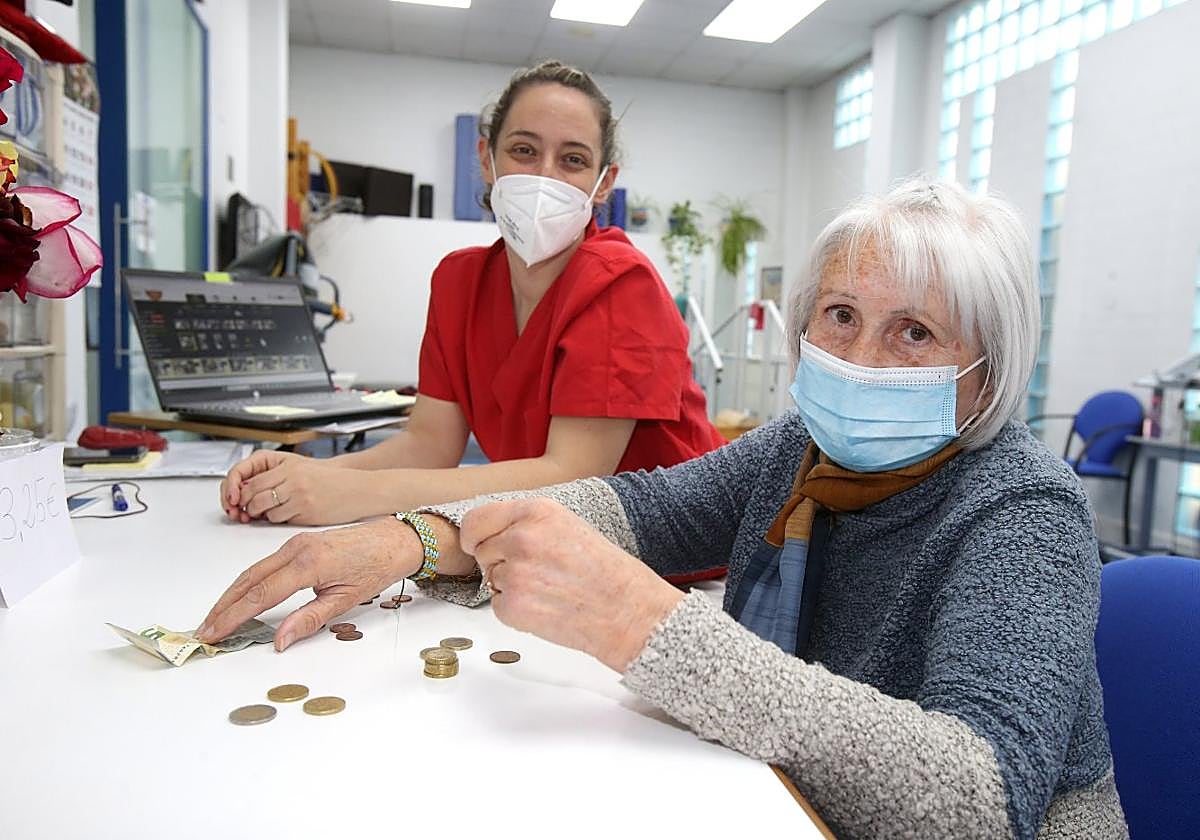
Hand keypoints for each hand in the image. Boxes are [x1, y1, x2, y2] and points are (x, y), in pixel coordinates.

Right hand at [196, 517, 420, 650]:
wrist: (394, 539)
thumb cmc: (376, 566)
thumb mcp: (345, 599)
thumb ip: (309, 620)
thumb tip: (279, 640)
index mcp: (309, 563)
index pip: (261, 594)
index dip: (234, 616)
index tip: (216, 633)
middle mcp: (296, 549)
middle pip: (248, 580)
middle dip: (224, 607)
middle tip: (205, 630)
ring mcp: (294, 543)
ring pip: (252, 571)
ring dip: (231, 595)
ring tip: (215, 618)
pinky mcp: (297, 543)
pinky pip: (264, 564)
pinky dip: (247, 582)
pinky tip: (239, 598)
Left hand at [219, 450, 368, 525]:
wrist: (360, 490)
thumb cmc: (333, 481)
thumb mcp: (304, 470)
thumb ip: (278, 477)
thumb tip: (250, 489)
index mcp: (290, 466)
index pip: (252, 479)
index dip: (240, 492)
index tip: (238, 499)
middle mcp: (293, 480)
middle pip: (254, 496)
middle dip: (247, 506)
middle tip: (247, 511)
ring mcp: (300, 496)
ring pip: (265, 511)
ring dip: (263, 515)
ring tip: (270, 513)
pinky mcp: (307, 512)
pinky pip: (281, 520)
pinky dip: (278, 520)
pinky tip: (286, 516)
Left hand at [460, 498, 682, 671]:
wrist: (627, 611)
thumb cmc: (605, 571)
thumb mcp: (566, 526)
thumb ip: (527, 524)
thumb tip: (493, 532)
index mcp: (536, 511)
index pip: (477, 518)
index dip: (475, 535)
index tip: (476, 543)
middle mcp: (521, 538)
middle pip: (481, 550)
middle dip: (498, 561)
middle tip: (536, 572)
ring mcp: (514, 573)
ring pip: (491, 578)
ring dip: (510, 586)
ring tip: (548, 589)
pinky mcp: (511, 606)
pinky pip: (497, 605)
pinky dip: (515, 609)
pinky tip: (546, 606)